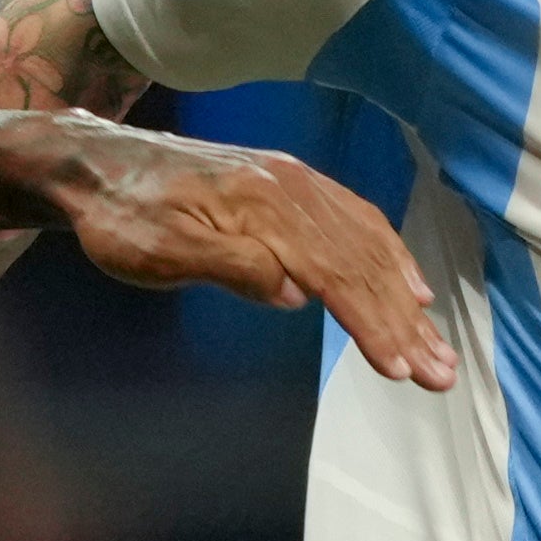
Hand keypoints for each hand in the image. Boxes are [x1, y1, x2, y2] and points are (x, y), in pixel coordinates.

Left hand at [37, 125, 454, 390]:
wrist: (99, 164)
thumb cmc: (120, 219)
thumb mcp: (157, 252)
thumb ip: (227, 268)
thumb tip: (292, 292)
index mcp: (261, 207)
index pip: (333, 274)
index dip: (371, 324)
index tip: (400, 370)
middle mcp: (290, 188)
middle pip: (362, 262)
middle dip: (405, 324)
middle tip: (441, 375)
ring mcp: (295, 183)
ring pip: (367, 244)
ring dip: (406, 299)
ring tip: (438, 346)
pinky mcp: (291, 186)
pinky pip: (356, 221)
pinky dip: (391, 258)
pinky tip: (410, 286)